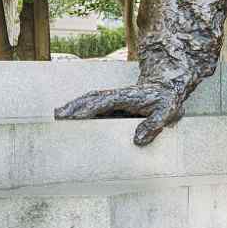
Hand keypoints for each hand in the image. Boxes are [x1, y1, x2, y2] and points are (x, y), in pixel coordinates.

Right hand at [54, 83, 183, 145]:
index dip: (88, 109)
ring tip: (58, 116)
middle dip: (74, 106)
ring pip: (90, 101)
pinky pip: (95, 106)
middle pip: (91, 98)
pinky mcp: (115, 103)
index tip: (73, 117)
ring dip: (74, 106)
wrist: (169, 87)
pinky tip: (73, 118)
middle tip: (57, 116)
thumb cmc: (167, 100)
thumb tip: (137, 141)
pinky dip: (82, 110)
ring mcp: (115, 99)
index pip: (104, 102)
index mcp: (127, 97)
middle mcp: (117, 96)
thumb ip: (153, 125)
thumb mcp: (167, 112)